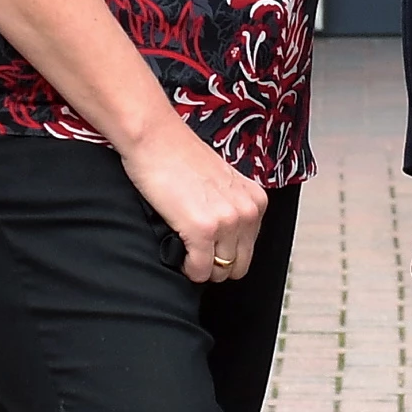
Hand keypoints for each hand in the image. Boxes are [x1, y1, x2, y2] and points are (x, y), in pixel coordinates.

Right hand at [119, 123, 268, 284]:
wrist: (155, 139)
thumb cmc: (180, 156)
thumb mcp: (222, 182)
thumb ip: (231, 208)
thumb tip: (225, 240)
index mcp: (255, 200)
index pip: (249, 248)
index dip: (225, 251)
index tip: (209, 245)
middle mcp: (247, 212)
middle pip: (238, 265)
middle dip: (216, 265)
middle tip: (195, 252)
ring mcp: (227, 222)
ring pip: (220, 272)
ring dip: (201, 267)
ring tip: (185, 249)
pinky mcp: (203, 230)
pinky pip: (199, 271)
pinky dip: (188, 269)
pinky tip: (178, 251)